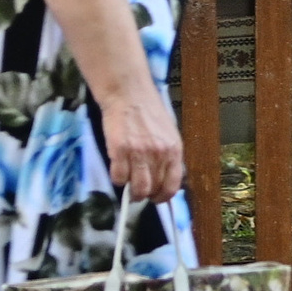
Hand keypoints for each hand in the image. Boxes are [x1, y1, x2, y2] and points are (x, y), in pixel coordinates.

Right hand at [100, 84, 184, 201]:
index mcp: (174, 150)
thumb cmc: (149, 110)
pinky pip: (118, 177)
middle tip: (139, 190)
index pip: (172, 186)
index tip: (156, 198)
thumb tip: (165, 178)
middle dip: (146, 194)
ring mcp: (139, 153)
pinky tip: (118, 169)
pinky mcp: (119, 151)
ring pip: (137, 189)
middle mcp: (159, 154)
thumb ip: (168, 155)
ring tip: (128, 184)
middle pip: (153, 190)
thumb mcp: (168, 132)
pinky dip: (117, 179)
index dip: (163, 197)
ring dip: (132, 192)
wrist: (129, 93)